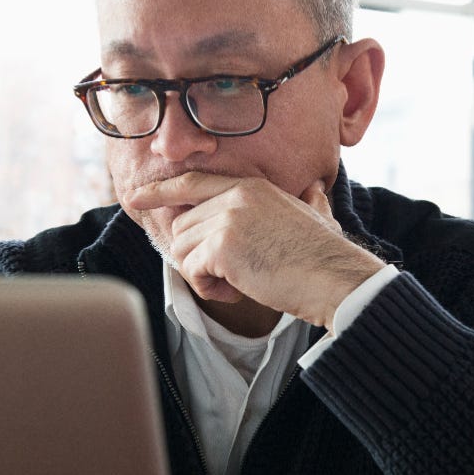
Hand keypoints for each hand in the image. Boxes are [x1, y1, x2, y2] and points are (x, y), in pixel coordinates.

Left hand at [124, 172, 385, 328]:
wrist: (337, 278)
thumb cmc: (328, 256)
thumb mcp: (315, 215)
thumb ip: (308, 199)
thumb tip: (316, 190)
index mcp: (251, 186)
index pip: (192, 182)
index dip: (160, 191)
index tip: (136, 198)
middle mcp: (236, 195)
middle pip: (183, 226)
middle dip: (196, 256)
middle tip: (227, 277)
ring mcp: (227, 218)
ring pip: (183, 249)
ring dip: (203, 275)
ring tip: (236, 284)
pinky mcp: (222, 246)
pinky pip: (191, 270)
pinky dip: (208, 288)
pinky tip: (236, 292)